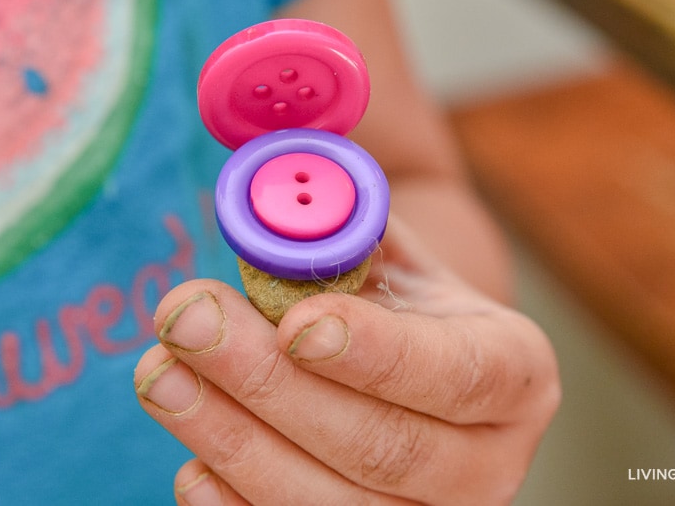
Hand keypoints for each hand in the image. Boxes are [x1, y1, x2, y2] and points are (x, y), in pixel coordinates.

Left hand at [133, 217, 559, 504]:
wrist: (404, 361)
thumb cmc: (394, 299)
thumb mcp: (387, 250)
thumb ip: (342, 226)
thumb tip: (265, 200)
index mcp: (515, 374)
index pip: (460, 375)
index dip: (377, 355)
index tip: (295, 324)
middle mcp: (488, 462)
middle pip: (383, 448)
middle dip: (271, 386)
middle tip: (188, 320)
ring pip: (327, 504)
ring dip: (231, 437)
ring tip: (159, 371)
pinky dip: (231, 502)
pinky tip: (189, 452)